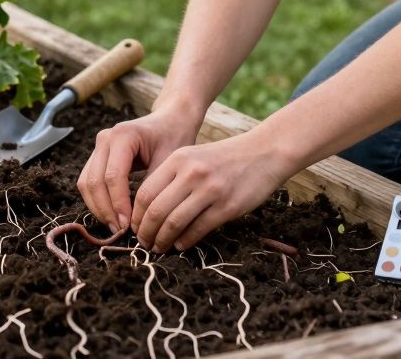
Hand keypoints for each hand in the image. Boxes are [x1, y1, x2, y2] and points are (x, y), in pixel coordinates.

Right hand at [78, 108, 200, 230]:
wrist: (170, 120)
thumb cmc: (173, 138)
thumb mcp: (169, 161)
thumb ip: (153, 187)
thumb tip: (139, 219)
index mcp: (123, 135)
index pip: (113, 176)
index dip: (118, 203)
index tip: (129, 225)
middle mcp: (105, 138)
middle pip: (95, 181)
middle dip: (106, 209)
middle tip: (120, 231)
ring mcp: (98, 146)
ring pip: (87, 183)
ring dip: (98, 208)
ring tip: (115, 227)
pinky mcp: (97, 155)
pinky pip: (88, 181)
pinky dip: (96, 201)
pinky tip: (111, 215)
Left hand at [131, 129, 294, 252]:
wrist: (264, 153)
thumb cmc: (225, 159)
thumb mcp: (194, 158)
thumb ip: (172, 178)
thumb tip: (148, 211)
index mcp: (178, 159)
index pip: (145, 193)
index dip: (137, 216)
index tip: (136, 228)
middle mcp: (191, 173)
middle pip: (155, 210)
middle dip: (146, 232)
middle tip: (144, 243)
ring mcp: (210, 190)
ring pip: (173, 223)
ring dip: (162, 240)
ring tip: (159, 247)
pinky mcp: (227, 206)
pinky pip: (197, 229)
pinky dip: (184, 241)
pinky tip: (180, 245)